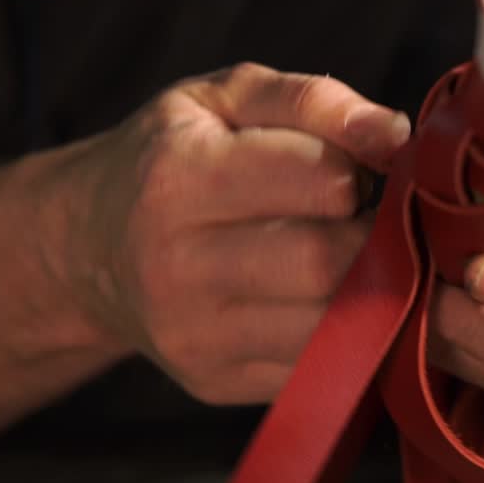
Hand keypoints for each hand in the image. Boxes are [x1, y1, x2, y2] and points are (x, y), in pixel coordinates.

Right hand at [55, 63, 409, 403]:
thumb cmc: (171, 158)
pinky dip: (352, 338)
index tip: (359, 171)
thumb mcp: (223, 99)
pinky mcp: (215, 383)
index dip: (360, 172)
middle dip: (374, 240)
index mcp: (179, 177)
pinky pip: (318, 369)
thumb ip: (311, 101)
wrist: (88, 250)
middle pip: (326, 263)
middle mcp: (177, 266)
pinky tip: (343, 304)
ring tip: (362, 259)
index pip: (317, 179)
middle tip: (374, 221)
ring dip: (374, 294)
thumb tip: (395, 135)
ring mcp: (195, 337)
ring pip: (330, 327)